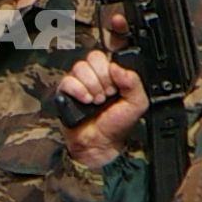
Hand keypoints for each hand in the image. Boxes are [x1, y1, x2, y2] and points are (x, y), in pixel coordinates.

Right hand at [57, 51, 148, 167]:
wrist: (100, 144)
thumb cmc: (116, 126)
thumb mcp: (137, 103)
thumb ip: (133, 82)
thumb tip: (116, 67)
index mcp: (111, 75)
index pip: (108, 56)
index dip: (112, 70)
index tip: (116, 87)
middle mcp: (94, 76)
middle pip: (93, 58)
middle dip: (103, 78)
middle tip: (107, 95)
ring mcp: (78, 83)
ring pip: (80, 67)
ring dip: (91, 86)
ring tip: (96, 101)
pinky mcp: (64, 92)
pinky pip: (67, 81)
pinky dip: (78, 91)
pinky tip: (85, 101)